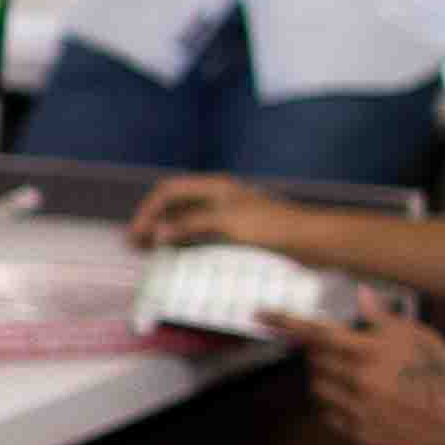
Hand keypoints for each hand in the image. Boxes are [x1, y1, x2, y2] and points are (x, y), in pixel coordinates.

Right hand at [126, 175, 301, 253]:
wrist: (308, 241)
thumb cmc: (270, 227)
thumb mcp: (227, 223)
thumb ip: (190, 225)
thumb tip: (158, 232)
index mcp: (214, 186)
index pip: (168, 191)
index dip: (148, 211)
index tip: (136, 236)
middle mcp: (217, 197)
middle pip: (175, 205)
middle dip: (153, 222)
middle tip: (137, 246)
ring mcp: (226, 215)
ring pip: (186, 221)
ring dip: (167, 234)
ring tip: (152, 253)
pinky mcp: (235, 232)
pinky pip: (201, 235)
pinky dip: (185, 244)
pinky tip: (180, 258)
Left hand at [295, 304, 444, 444]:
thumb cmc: (443, 373)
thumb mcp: (418, 335)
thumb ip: (382, 318)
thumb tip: (361, 295)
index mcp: (371, 351)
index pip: (316, 333)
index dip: (285, 322)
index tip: (261, 315)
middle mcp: (359, 381)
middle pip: (314, 360)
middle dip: (320, 352)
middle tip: (343, 351)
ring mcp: (357, 410)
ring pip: (318, 388)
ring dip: (326, 377)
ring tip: (355, 376)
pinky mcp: (360, 434)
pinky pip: (330, 414)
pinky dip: (337, 404)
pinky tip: (362, 400)